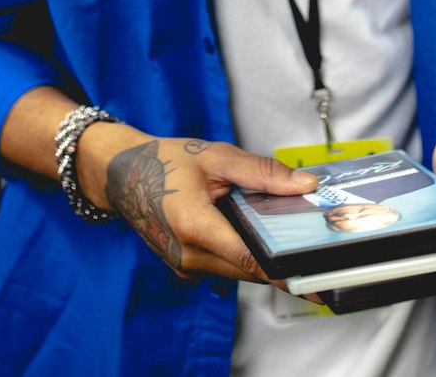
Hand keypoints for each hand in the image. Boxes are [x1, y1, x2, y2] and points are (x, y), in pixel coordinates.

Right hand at [79, 126, 318, 283]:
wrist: (124, 175)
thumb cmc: (166, 162)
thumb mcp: (217, 156)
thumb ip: (263, 173)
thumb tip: (304, 185)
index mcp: (194, 225)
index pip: (248, 257)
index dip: (282, 270)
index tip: (309, 279)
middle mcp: (188, 255)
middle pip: (247, 267)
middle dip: (278, 259)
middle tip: (310, 247)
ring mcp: (184, 266)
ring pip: (237, 270)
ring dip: (259, 255)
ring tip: (280, 232)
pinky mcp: (185, 268)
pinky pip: (223, 266)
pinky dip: (240, 253)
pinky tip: (248, 232)